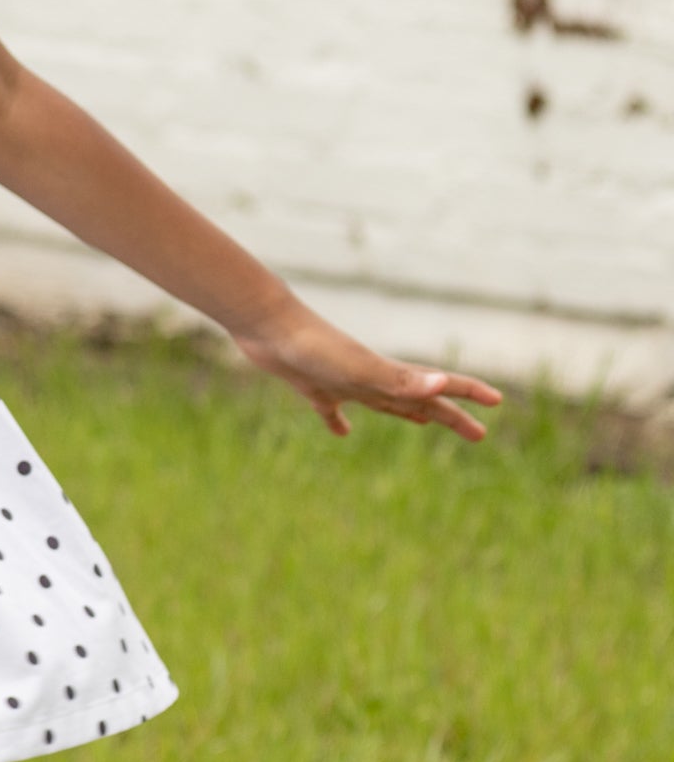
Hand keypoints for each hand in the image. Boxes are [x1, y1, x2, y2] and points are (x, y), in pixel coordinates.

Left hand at [232, 301, 504, 441]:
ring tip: (423, 423)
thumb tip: (443, 386)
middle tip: (478, 434)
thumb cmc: (312, 347)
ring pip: (382, 402)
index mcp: (386, 375)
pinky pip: (331, 409)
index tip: (497, 402)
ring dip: (406, 414)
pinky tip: (340, 431)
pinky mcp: (311, 385)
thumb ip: (400, 381)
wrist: (265, 326)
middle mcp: (369, 377)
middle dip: (449, 417)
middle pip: (418, 400)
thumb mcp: (360, 370)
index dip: (467, 394)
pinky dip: (338, 421)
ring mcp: (342, 380)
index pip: (437, 386)